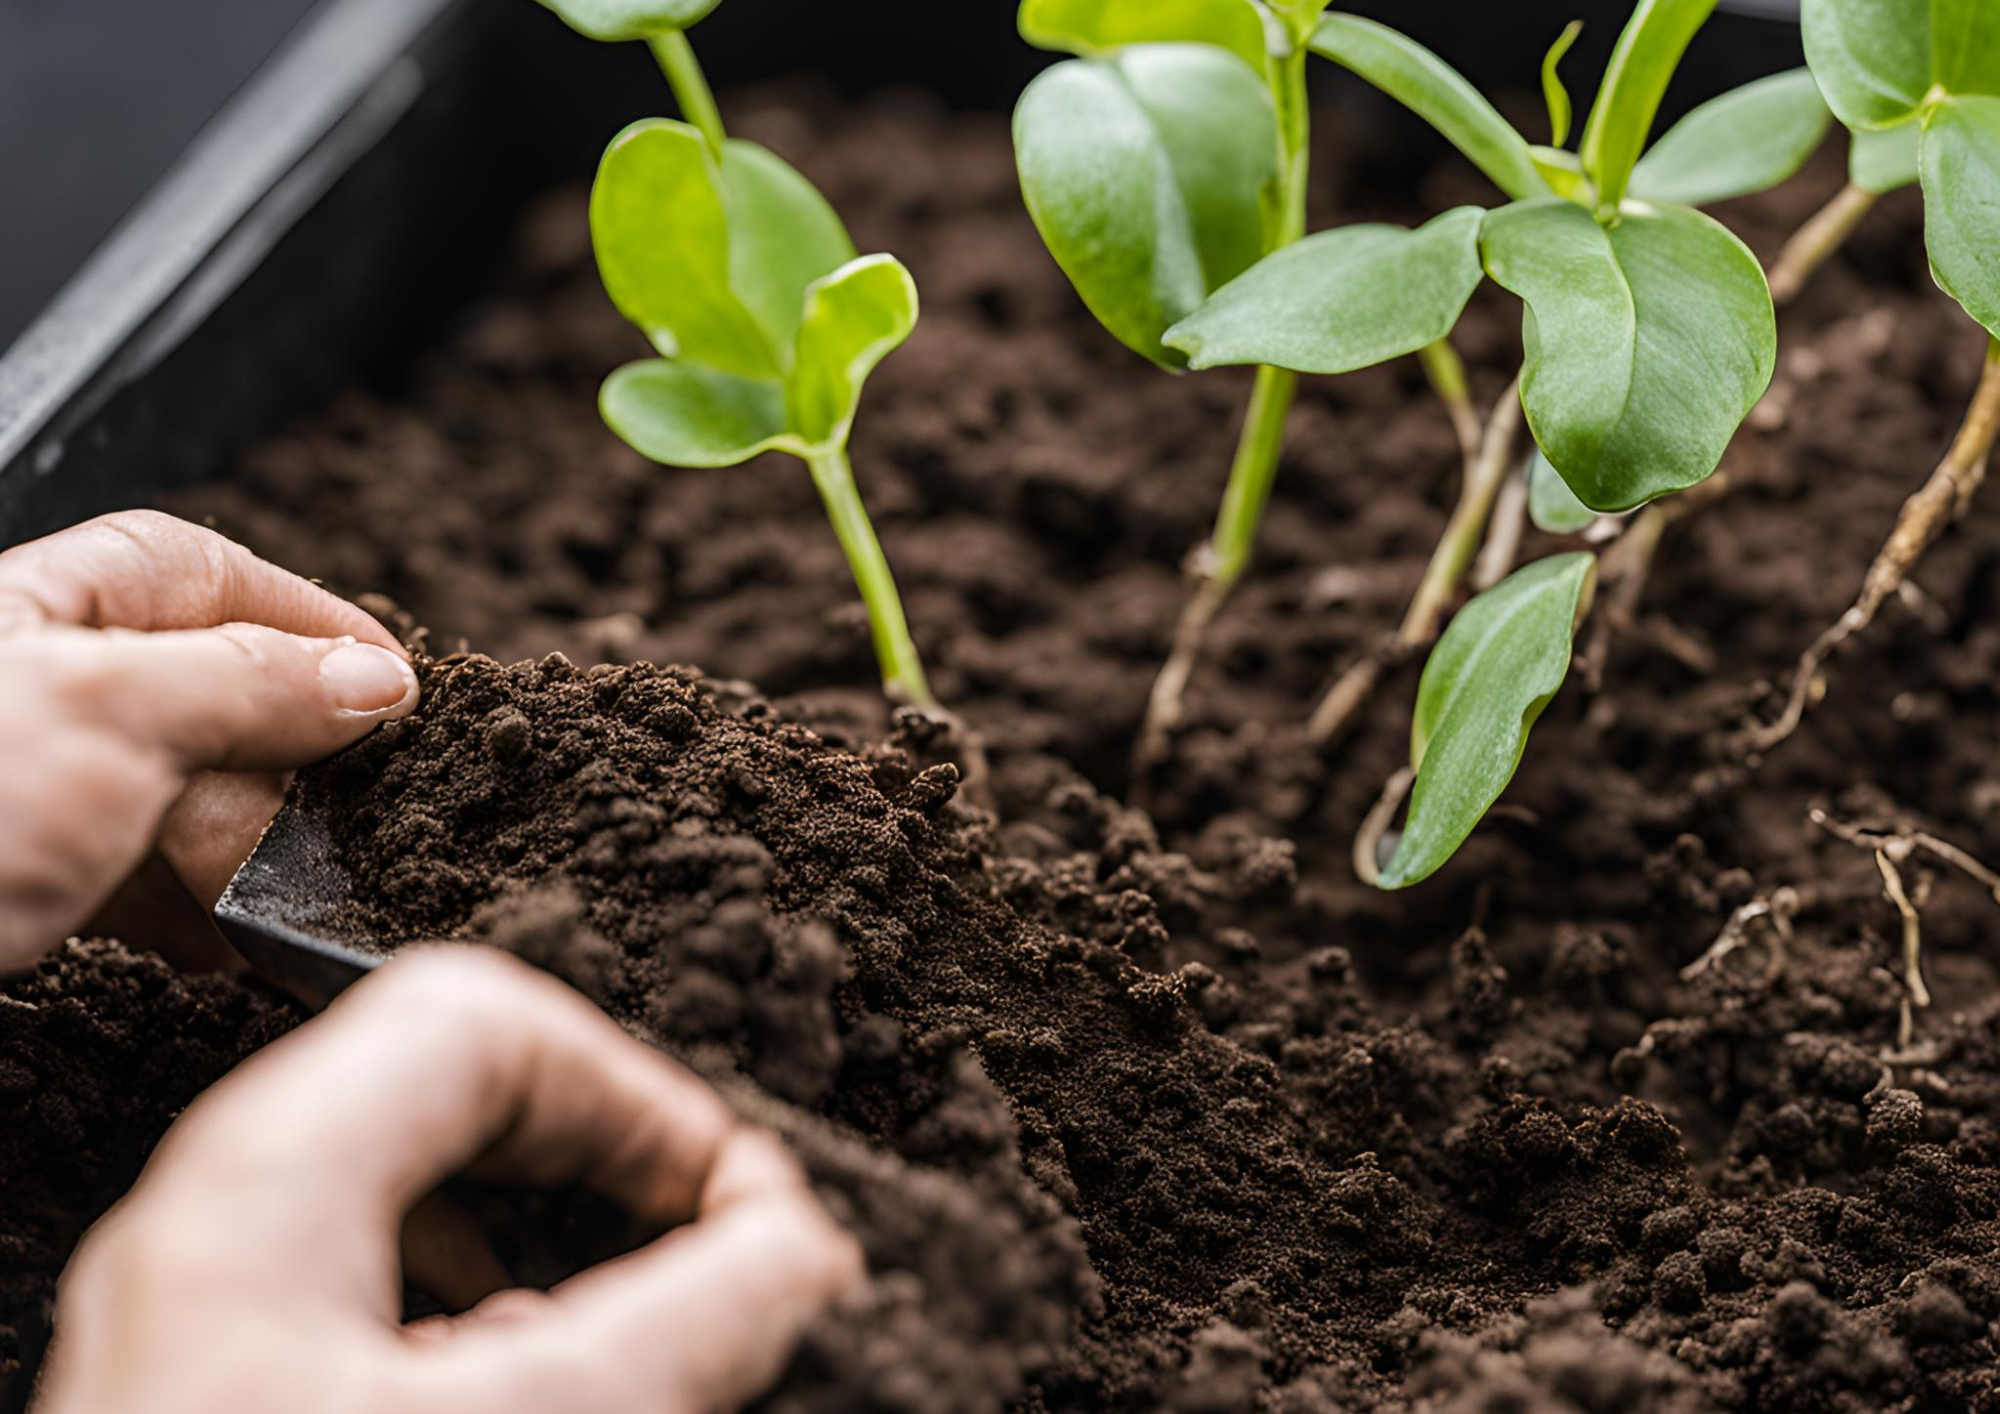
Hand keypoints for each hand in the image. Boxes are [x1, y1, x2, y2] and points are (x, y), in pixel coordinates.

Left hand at [0, 511, 419, 970]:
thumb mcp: (106, 717)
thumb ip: (249, 685)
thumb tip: (370, 679)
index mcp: (29, 610)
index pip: (192, 570)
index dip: (301, 612)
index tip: (394, 675)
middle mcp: (26, 693)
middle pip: (199, 690)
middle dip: (288, 749)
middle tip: (366, 804)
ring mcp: (20, 796)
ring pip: (176, 800)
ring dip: (254, 848)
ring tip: (314, 892)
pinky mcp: (13, 892)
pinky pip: (136, 888)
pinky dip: (202, 919)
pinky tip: (243, 950)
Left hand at [36, 948, 862, 1413]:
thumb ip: (690, 1319)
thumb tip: (795, 1245)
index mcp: (261, 1189)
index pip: (483, 1023)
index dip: (638, 1093)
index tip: (740, 1198)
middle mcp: (215, 1234)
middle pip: (452, 1093)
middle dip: (606, 1158)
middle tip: (710, 1241)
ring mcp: (208, 1323)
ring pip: (416, 1198)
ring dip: (554, 1239)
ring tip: (636, 1326)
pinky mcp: (225, 1398)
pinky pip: (376, 1294)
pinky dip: (486, 1316)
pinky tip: (529, 1395)